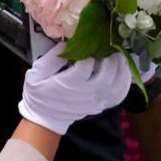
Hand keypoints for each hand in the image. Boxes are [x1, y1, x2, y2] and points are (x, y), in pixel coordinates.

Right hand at [19, 44, 134, 134]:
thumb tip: (66, 44)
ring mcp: (95, 101)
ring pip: (116, 84)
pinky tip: (123, 70)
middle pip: (106, 74)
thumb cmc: (39, 94)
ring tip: (117, 54)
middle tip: (108, 45)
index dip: (88, 52)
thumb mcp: (35, 74)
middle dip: (109, 58)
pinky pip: (119, 94)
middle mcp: (85, 94)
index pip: (85, 66)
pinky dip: (125, 81)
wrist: (45, 118)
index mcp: (68, 85)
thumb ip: (51, 58)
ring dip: (120, 67)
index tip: (86, 43)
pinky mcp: (101, 105)